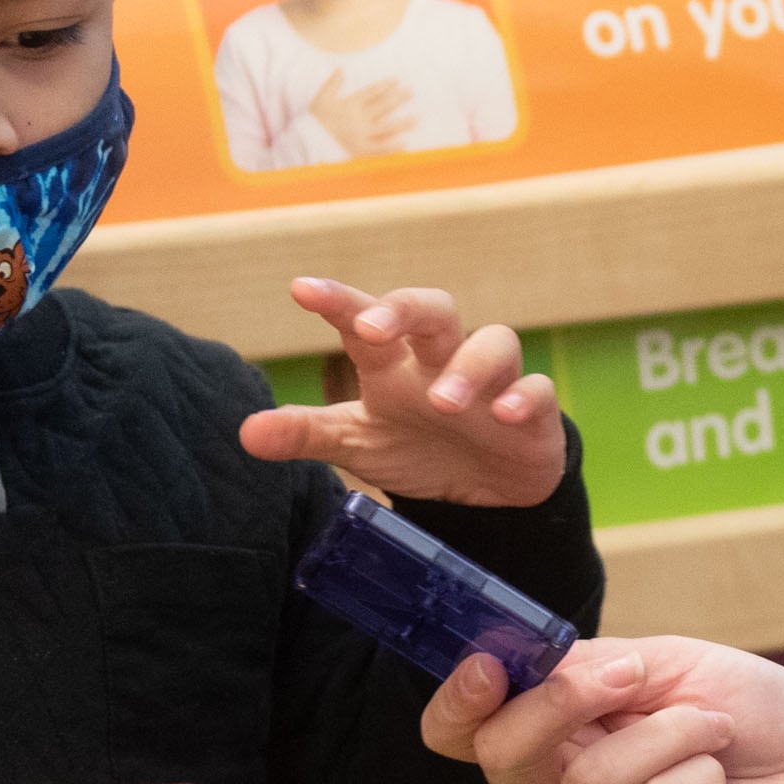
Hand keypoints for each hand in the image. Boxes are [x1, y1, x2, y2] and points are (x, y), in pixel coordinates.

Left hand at [239, 277, 565, 506]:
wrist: (484, 493)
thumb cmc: (415, 448)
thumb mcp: (356, 443)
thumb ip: (305, 434)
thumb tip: (245, 433)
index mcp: (394, 363)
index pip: (364, 321)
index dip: (337, 301)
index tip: (300, 290)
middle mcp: (442, 359)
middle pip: (433, 309)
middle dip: (405, 309)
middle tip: (373, 330)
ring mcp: (492, 381)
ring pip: (492, 342)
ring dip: (468, 367)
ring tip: (443, 401)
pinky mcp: (533, 412)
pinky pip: (538, 389)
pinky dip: (524, 397)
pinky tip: (505, 414)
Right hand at [309, 69, 418, 156]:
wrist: (307, 141)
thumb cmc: (314, 120)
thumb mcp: (321, 98)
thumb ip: (332, 84)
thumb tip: (341, 69)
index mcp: (350, 104)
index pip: (371, 92)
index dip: (385, 86)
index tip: (397, 80)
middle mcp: (358, 118)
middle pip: (382, 106)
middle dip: (398, 98)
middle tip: (412, 92)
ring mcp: (360, 134)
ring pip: (385, 127)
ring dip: (402, 123)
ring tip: (416, 118)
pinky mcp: (360, 149)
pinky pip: (378, 148)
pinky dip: (391, 147)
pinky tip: (404, 143)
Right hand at [425, 633, 783, 783]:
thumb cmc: (752, 711)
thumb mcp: (669, 663)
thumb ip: (593, 664)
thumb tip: (531, 661)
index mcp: (557, 728)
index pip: (466, 728)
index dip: (458, 700)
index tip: (492, 666)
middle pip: (501, 757)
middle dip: (563, 702)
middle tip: (637, 678)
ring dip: (665, 735)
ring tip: (714, 729)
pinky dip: (694, 776)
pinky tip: (722, 779)